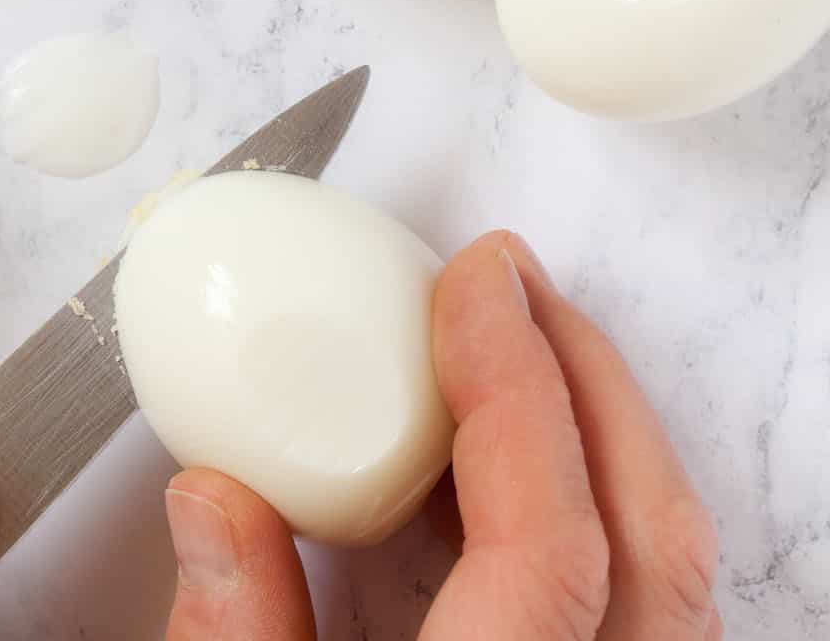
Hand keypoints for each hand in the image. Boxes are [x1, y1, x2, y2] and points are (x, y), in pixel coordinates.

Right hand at [162, 232, 721, 639]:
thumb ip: (235, 640)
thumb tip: (211, 493)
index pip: (548, 542)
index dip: (515, 388)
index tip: (474, 279)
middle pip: (653, 539)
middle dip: (584, 375)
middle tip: (507, 279)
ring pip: (670, 571)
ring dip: (601, 431)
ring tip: (513, 342)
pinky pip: (647, 604)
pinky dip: (597, 504)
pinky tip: (509, 465)